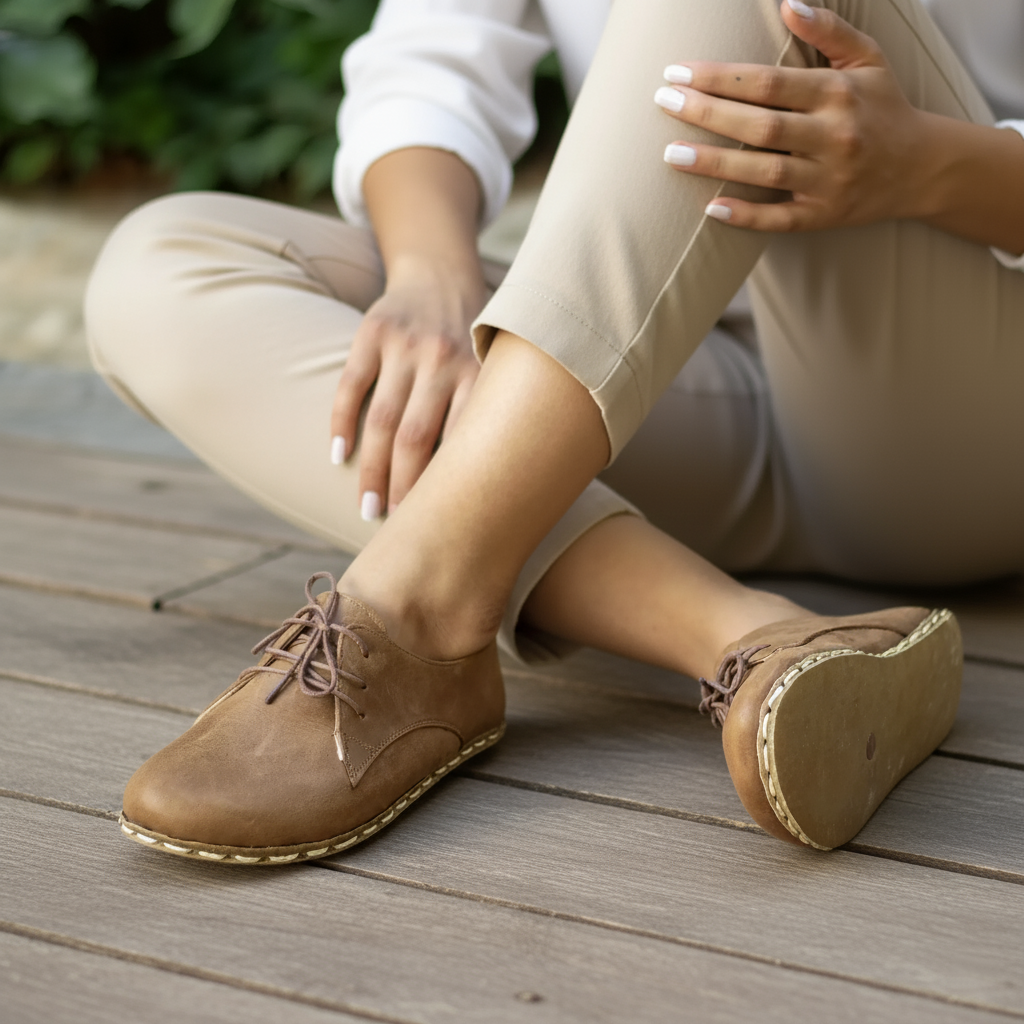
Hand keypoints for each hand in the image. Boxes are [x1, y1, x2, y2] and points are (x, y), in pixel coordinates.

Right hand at [330, 258, 484, 517]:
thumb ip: (493, 416)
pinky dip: (342, 422)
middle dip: (403, 488)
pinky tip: (339, 456)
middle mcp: (443, 359)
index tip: (438, 524)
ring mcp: (406, 345)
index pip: (459, 443)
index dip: (444, 488)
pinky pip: (352, 384)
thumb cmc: (473, 344)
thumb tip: (500, 490)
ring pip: (383, 419)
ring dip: (371, 469)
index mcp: (478, 375)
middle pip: (416, 438)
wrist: (441, 276)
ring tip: (367, 507)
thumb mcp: (495, 372)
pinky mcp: (372, 331)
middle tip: (396, 526)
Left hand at [656, 0, 930, 231]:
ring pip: (764, 173)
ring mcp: (829, 180)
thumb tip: (787, 3)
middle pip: (760, 126)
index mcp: (838, 94)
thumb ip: (829, 31)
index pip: (767, 82)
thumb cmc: (881, 107)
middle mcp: (834, 137)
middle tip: (663, 102)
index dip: (719, 77)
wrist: (922, 167)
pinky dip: (745, 215)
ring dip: (714, 164)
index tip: (677, 72)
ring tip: (670, 154)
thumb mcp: (866, 60)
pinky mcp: (824, 215)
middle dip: (706, 113)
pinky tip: (710, 208)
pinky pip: (779, 219)